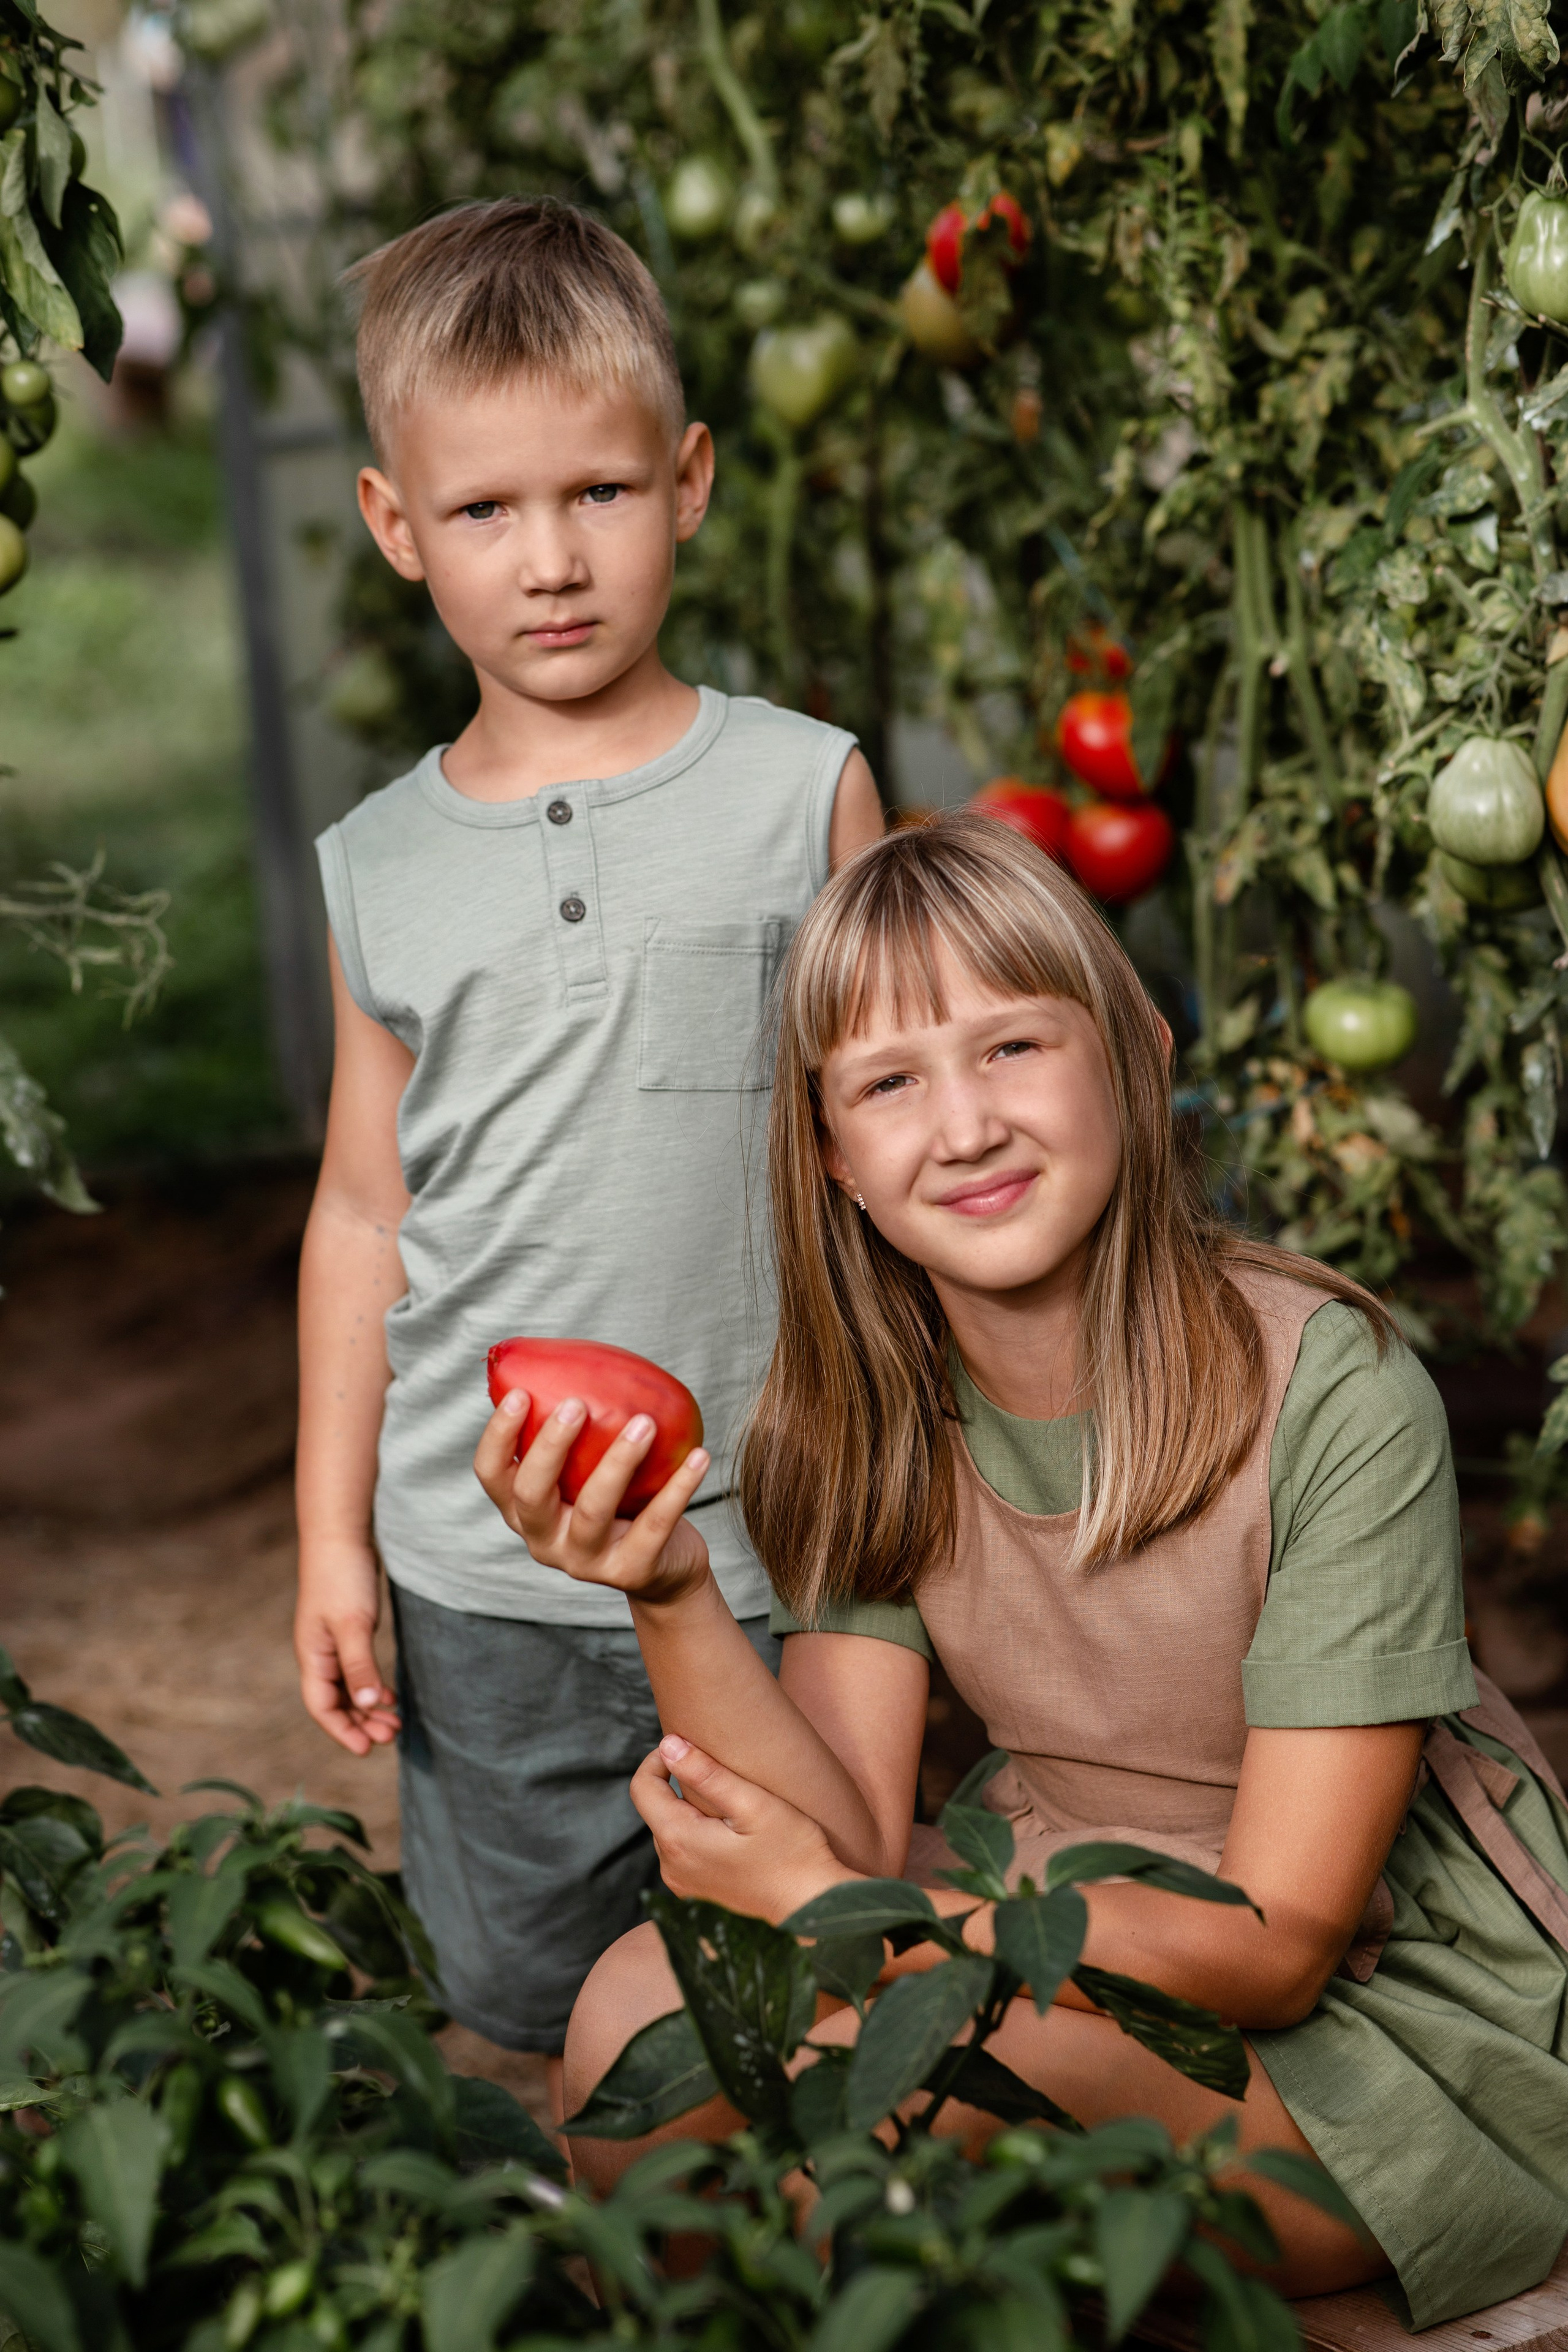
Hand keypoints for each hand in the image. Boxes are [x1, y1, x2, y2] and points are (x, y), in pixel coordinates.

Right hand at [295, 1539, 399, 1756]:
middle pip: (336, 1702)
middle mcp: (319, 1654)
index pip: (322, 1706)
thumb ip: (359, 1665)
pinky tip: (390, 1695)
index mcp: (313, 1656)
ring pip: (348, 1688)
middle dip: (361, 1723)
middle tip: (392, 1736)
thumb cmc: (343, 1577)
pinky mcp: (348, 1630)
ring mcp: (332, 1642)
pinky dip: (371, 1686)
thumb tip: (366, 1705)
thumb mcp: (353, 1625)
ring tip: (395, 1722)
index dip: (342, 1731)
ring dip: (368, 1707)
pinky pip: (356, 1670)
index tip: (367, 1750)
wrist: (341, 1534)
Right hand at [473, 1391, 712, 1605]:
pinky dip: (678, 1488)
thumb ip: (579, 1434)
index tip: (519, 1394)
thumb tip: (584, 1360)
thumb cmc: (622, 1503)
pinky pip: (654, 1525)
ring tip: (645, 1422)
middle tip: (577, 1404)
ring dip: (619, 1461)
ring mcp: (584, 1561)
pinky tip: (698, 1455)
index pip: (492, 1476)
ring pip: (593, 1510)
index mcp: (524, 1512)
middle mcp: (544, 1540)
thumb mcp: (588, 1474)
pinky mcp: (630, 1572)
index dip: (498, 1436)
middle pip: (531, 1493)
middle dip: (550, 1446)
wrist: (665, 1569)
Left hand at [631, 1735, 848, 1921]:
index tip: (686, 1746)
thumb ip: (706, 1773)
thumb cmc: (791, 1852)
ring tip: (729, 1804)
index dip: (657, 1759)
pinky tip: (730, 1833)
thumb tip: (668, 1744)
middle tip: (718, 1773)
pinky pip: (683, 1853)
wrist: (811, 1907)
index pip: (641, 1788)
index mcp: (679, 1841)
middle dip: (677, 1784)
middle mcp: (671, 1867)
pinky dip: (697, 1834)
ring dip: (688, 1810)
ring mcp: (682, 1885)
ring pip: (670, 1830)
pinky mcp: (696, 1895)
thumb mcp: (752, 1803)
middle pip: (656, 1809)